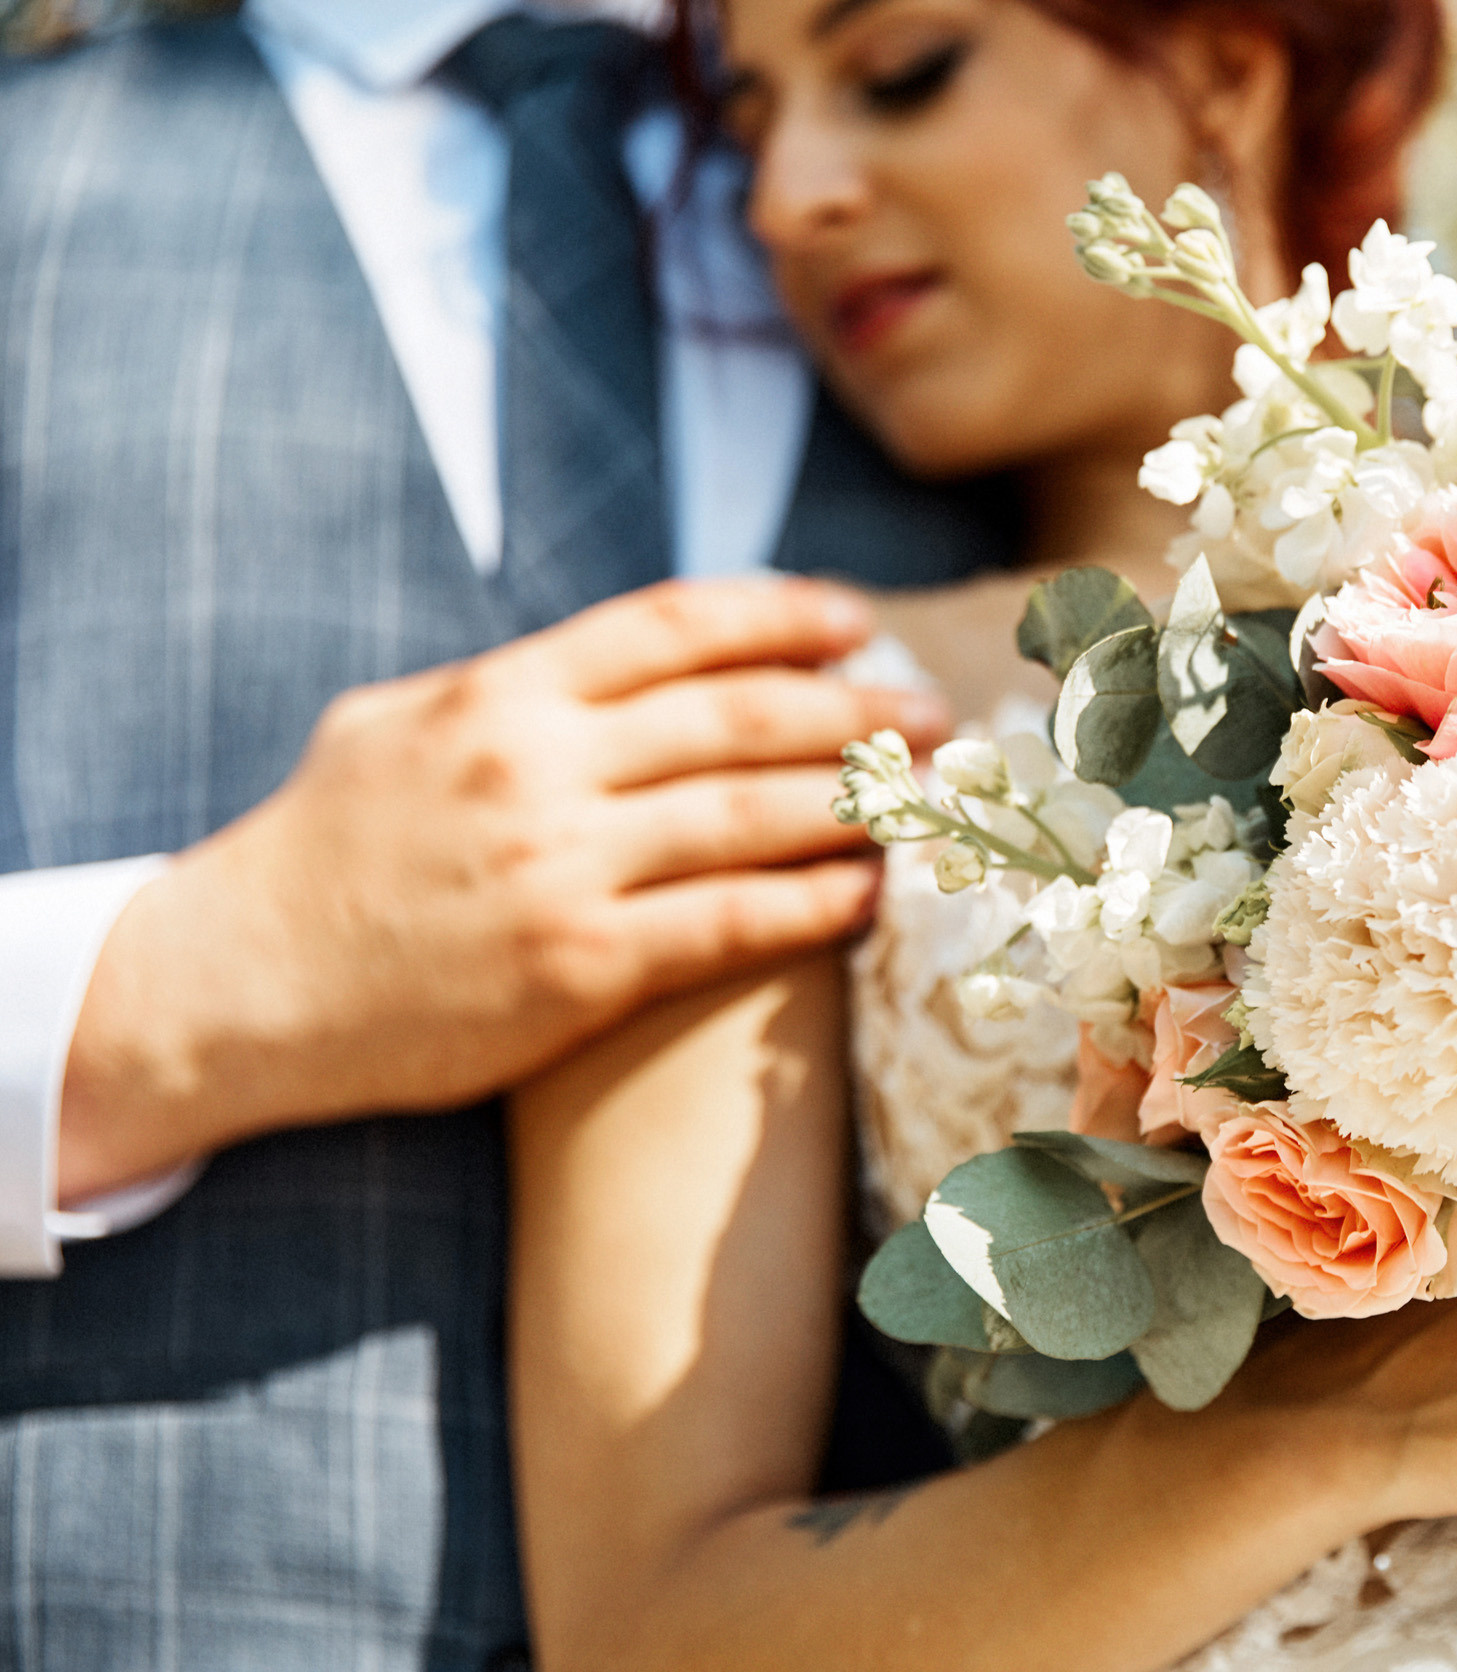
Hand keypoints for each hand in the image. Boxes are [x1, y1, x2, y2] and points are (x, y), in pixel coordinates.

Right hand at [59, 577, 948, 1199]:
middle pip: (741, 716)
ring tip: (930, 798)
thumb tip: (631, 661)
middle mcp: (539, 766)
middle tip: (936, 716)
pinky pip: (730, 923)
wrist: (233, 986)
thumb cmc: (322, 851)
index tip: (855, 618)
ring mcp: (561, 868)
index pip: (676, 625)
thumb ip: (517, 686)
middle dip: (857, 709)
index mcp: (503, 692)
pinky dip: (813, 903)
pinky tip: (867, 891)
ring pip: (752, 815)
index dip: (781, 613)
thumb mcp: (397, 724)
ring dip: (860, 802)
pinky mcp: (577, 967)